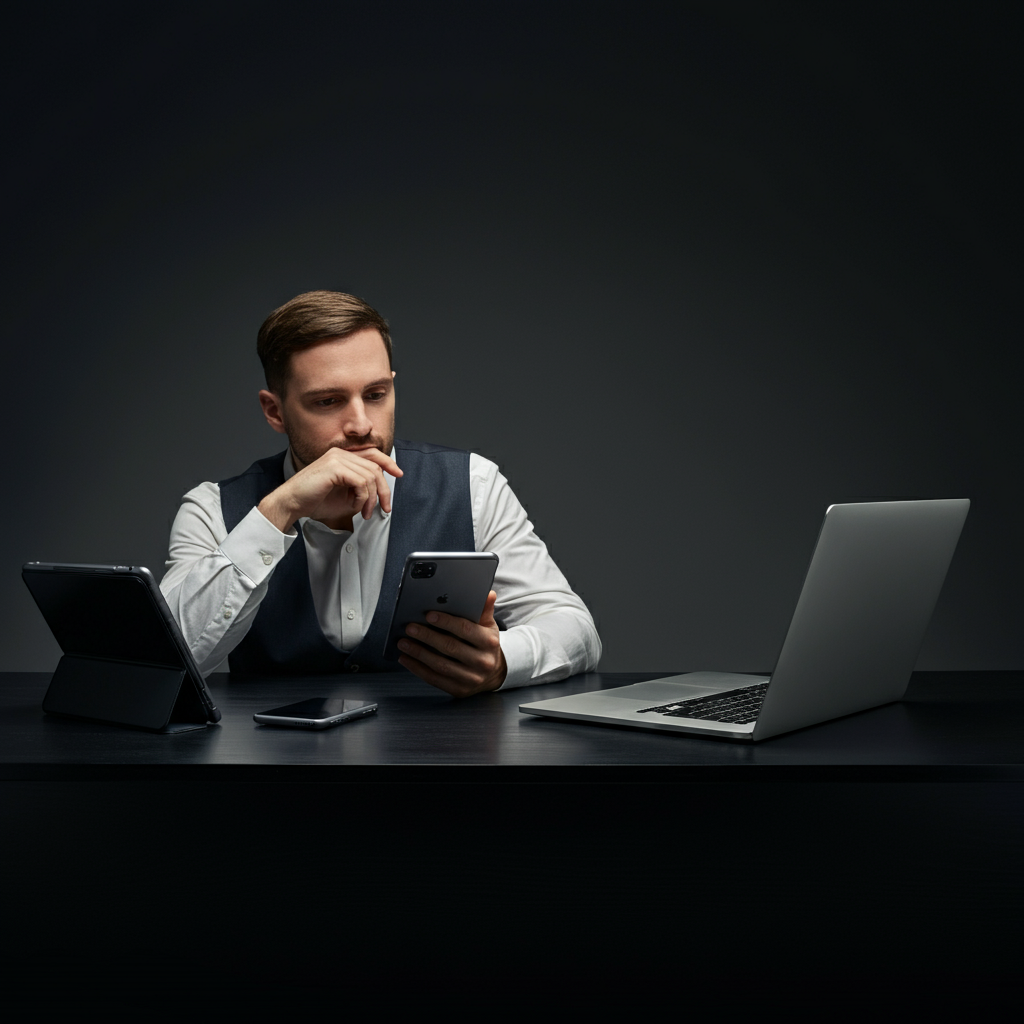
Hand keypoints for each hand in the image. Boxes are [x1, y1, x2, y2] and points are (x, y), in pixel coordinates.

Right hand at [258, 447, 402, 532]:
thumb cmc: (314, 501)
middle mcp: (340, 453)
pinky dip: (362, 497)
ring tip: (365, 512)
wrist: (292, 504)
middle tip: (384, 508)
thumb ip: (361, 491)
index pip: (372, 454)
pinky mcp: (335, 467)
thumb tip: (379, 494)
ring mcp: (337, 458)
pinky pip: (361, 482)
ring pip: (370, 476)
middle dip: (383, 490)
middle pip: (375, 467)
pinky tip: (356, 506)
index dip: (389, 463)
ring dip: (372, 498)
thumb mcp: (345, 497)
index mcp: (342, 456)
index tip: (399, 474)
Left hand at [397, 591, 506, 696]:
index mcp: (489, 642)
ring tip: (403, 643)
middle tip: (410, 628)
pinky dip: (418, 669)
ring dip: (418, 653)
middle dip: (427, 636)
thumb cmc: (485, 645)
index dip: (446, 622)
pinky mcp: (459, 690)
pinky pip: (435, 679)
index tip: (428, 615)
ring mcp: (471, 678)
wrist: (493, 673)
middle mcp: (482, 661)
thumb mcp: (488, 626)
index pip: (465, 629)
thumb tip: (488, 594)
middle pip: (450, 647)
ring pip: (440, 665)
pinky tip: (406, 659)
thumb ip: (484, 610)